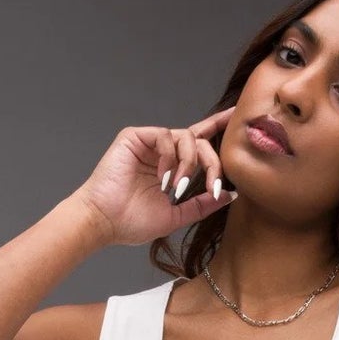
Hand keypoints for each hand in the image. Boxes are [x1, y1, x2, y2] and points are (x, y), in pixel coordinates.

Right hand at [72, 108, 237, 245]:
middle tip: (211, 185)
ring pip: (186, 137)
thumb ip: (201, 204)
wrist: (103, 222)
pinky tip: (162, 178)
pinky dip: (170, 157)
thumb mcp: (175, 216)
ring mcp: (148, 143)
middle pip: (199, 142)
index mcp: (171, 167)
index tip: (235, 117)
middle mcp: (162, 151)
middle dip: (212, 163)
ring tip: (175, 188)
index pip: (198, 143)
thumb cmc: (131, 222)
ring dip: (188, 164)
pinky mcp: (135, 136)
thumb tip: (230, 194)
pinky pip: (165, 136)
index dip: (216, 127)